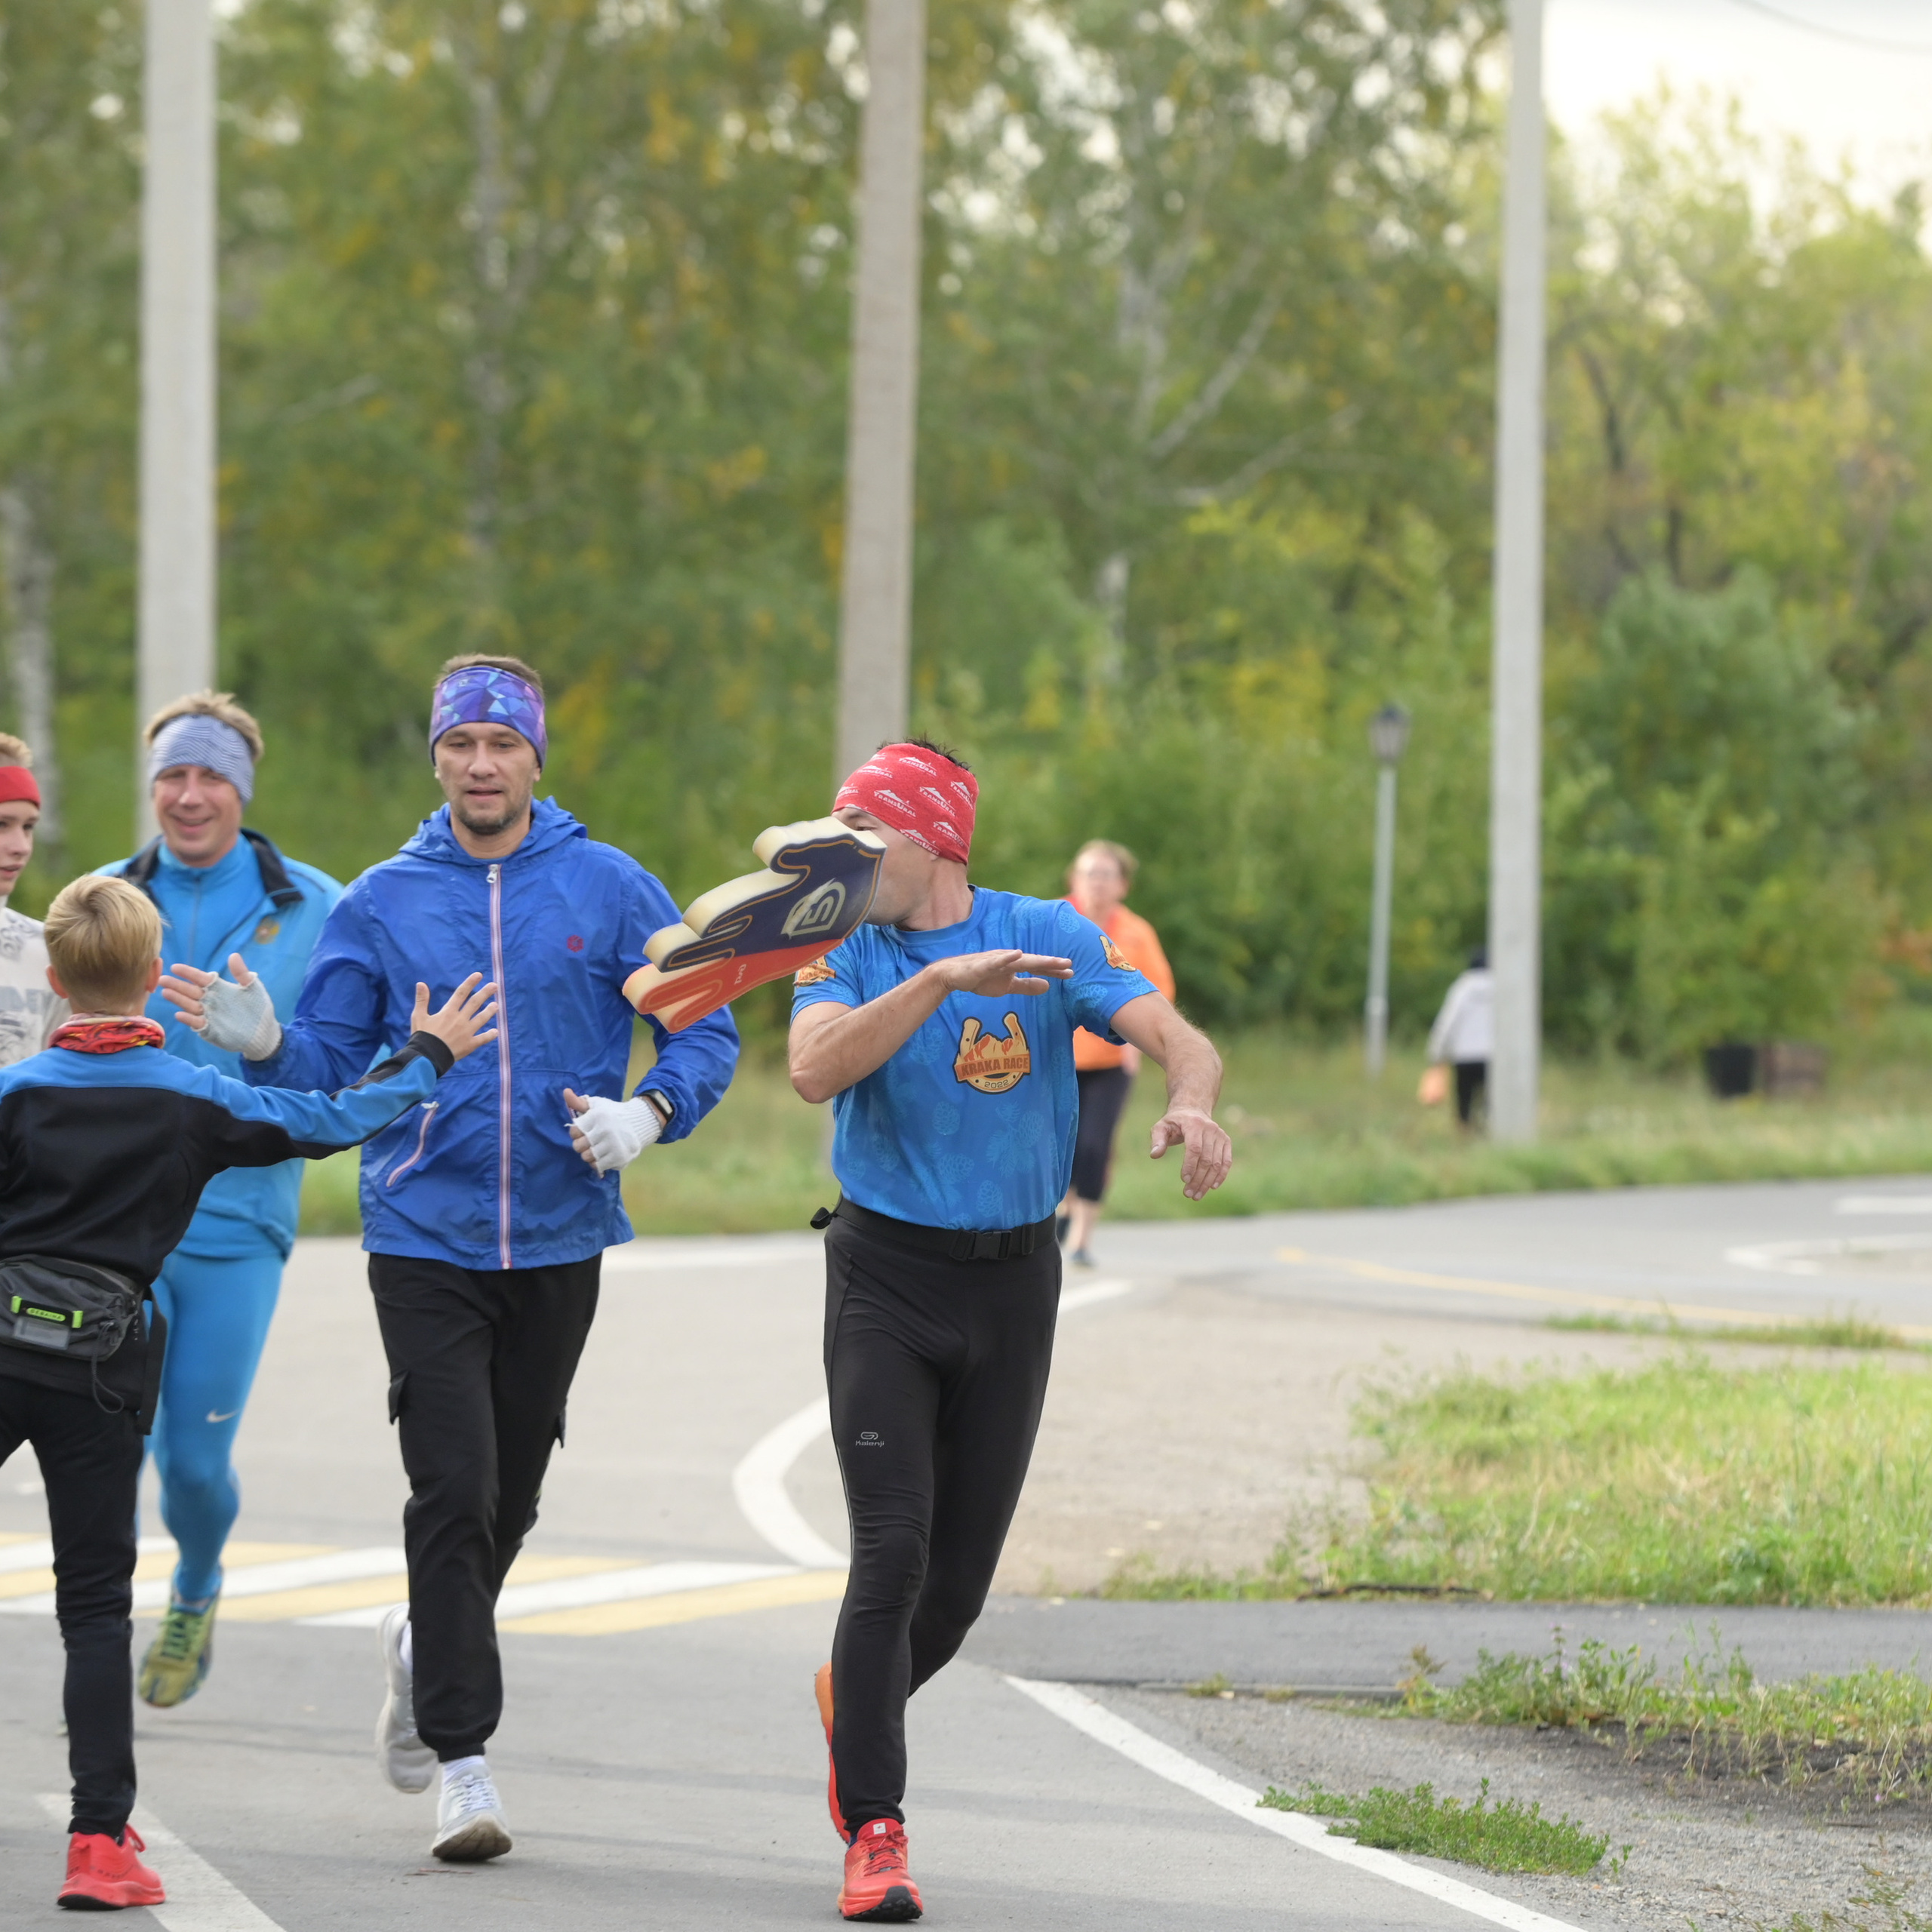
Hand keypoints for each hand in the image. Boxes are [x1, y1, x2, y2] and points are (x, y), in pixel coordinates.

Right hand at [159, 952, 281, 1059]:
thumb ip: (241, 973)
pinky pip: (197, 1023)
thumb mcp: (253, 988)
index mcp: (218, 988)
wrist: (263, 1032)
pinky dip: (189, 1019)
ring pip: (190, 1006)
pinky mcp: (209, 1029)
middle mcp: (209, 1000)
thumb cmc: (258, 1007)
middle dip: (176, 985)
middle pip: (190, 991)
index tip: (175, 967)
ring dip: (178, 1000)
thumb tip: (233, 955)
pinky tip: (180, 1014)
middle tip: (162, 979)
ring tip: (166, 992)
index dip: (188, 973)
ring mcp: (208, 1015)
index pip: (200, 978)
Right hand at [410, 974, 498, 1062]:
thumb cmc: (421, 1036)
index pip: (461, 993)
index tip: (479, 975)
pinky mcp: (469, 1045)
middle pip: (475, 1003)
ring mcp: (466, 1032)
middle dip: (485, 993)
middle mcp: (460, 1020)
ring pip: (481, 1019)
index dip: (470, 983)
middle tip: (495, 986)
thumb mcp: (419, 1016)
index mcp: (448, 1012)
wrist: (427, 1057)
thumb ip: (421, 1000)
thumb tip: (421, 983)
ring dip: (489, 1011)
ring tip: (497, 1005)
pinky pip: (482, 1039)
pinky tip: (496, 1032)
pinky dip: (489, 1036)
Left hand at [563, 1089, 663, 1174]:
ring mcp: (613, 1145)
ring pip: (587, 1158)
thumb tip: (565, 1092)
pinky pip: (599, 1166)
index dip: (576, 1132)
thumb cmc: (614, 1113)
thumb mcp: (597, 1104)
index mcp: (597, 1117)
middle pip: (578, 1146)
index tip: (585, 1130)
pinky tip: (604, 1155)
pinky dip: (599, 1162)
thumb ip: (580, 1101)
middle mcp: (605, 1131)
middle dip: (581, 1144)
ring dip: (590, 1154)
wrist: (641, 1122)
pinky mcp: (619, 1157)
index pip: (574, 1131)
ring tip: (597, 1149)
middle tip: (590, 1141)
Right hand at [928, 951, 1073, 998]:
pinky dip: (1007, 958)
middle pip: (1033, 962)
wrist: (954, 975)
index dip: (1053, 970)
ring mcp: (997, 960)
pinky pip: (997, 961)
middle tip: (1069, 965)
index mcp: (1015, 965)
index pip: (1038, 968)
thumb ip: (1027, 986)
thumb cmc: (981, 978)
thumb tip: (1048, 987)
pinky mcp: (983, 964)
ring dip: (1035, 960)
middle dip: (1050, 963)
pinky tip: (1017, 954)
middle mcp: (1009, 960)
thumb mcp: (1007, 986)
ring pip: (1019, 960)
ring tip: (1050, 960)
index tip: (1071, 973)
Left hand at [1149, 1106, 1232, 1201]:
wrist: (1193, 1111)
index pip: (1194, 1148)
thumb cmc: (1174, 1122)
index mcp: (1194, 1124)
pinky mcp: (1226, 1141)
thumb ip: (1157, 1140)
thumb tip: (1154, 1155)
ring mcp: (1220, 1135)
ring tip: (1197, 1195)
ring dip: (1207, 1181)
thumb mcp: (1161, 1127)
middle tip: (1188, 1194)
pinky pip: (1226, 1161)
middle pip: (1206, 1159)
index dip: (1190, 1165)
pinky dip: (1221, 1175)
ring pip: (1217, 1163)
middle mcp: (1210, 1128)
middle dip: (1198, 1179)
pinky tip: (1212, 1187)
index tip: (1184, 1180)